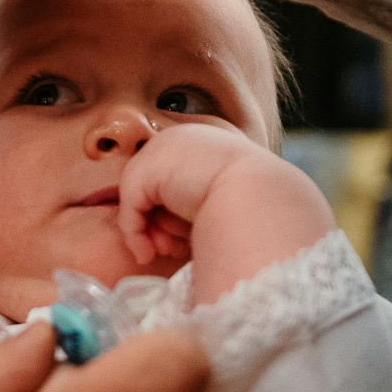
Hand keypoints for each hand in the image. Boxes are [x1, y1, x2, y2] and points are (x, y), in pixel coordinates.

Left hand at [117, 126, 338, 303]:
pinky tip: (147, 254)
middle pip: (155, 187)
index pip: (176, 177)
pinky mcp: (147, 169)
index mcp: (207, 141)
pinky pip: (130, 207)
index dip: (176, 212)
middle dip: (160, 222)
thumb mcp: (228, 197)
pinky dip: (134, 234)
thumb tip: (173, 225)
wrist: (262, 198)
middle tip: (170, 249)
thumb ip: (200, 200)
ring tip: (170, 250)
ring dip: (152, 230)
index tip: (184, 240)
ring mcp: (163, 148)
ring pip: (141, 198)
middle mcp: (183, 137)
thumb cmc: (258, 207)